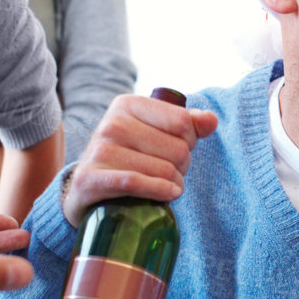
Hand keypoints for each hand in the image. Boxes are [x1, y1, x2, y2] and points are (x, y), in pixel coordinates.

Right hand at [64, 94, 218, 220]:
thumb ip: (187, 123)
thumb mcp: (155, 132)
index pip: (183, 122)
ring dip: (173, 184)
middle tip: (169, 171)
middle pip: (178, 150)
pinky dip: (159, 191)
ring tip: (163, 186)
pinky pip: (136, 183)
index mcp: (128, 104)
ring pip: (164, 170)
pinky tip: (167, 195)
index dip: (190, 140)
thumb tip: (211, 120)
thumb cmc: (130, 155)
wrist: (87, 186)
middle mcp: (112, 123)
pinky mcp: (90, 178)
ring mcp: (99, 150)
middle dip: (182, 166)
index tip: (178, 147)